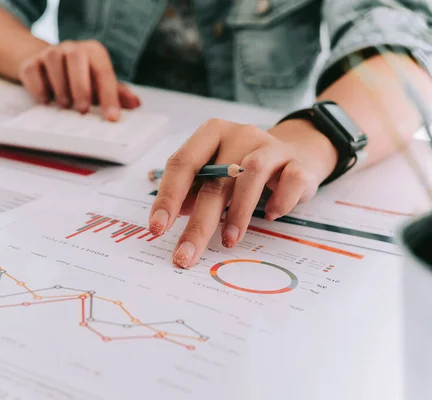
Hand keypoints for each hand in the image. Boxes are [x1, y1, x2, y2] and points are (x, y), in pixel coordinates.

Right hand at [18, 40, 140, 120]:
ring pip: (53, 61)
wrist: (47, 66)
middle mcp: (72, 48)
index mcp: (93, 52)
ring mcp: (50, 53)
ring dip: (60, 86)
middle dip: (81, 86)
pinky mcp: (30, 62)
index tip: (112, 117)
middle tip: (82, 109)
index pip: (104, 72)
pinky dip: (38, 87)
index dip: (109, 96)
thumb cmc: (81, 78)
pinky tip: (45, 101)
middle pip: (76, 59)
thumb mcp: (100, 85)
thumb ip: (116, 94)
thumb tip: (136, 103)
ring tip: (65, 105)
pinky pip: (33, 71)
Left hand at [148, 118, 337, 267]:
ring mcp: (271, 146)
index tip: (157, 228)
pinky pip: (290, 181)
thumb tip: (171, 217)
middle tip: (186, 254)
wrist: (295, 154)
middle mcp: (240, 134)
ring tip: (228, 240)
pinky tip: (269, 216)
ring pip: (251, 174)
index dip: (168, 197)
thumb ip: (193, 191)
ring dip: (237, 213)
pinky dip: (278, 202)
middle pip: (214, 179)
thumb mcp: (215, 174)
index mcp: (211, 133)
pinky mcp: (298, 163)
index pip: (182, 163)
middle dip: (198, 223)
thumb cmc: (243, 169)